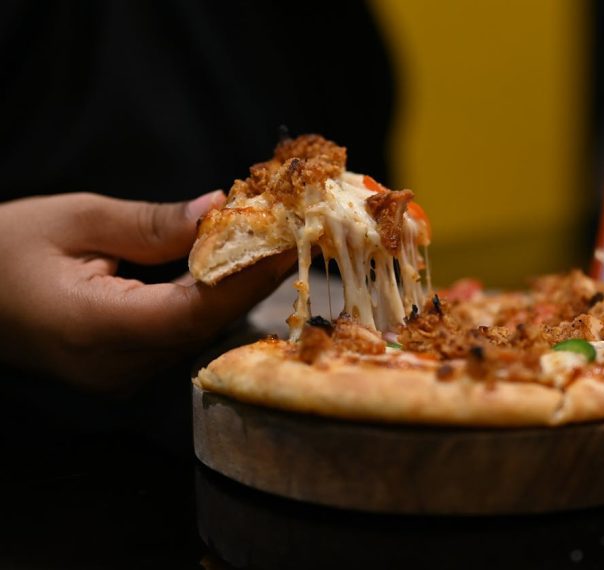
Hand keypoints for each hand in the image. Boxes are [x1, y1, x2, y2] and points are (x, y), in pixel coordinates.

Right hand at [0, 192, 295, 392]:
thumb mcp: (75, 219)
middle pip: (205, 324)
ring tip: (269, 245)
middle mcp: (116, 366)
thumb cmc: (0, 248)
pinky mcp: (121, 370)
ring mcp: (119, 376)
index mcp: (98, 329)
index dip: (249, 278)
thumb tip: (220, 210)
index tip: (289, 243)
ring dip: (233, 290)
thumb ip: (152, 224)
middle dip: (251, 279)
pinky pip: (178, 337)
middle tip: (290, 235)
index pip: (196, 309)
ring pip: (197, 334)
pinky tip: (228, 269)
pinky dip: (207, 302)